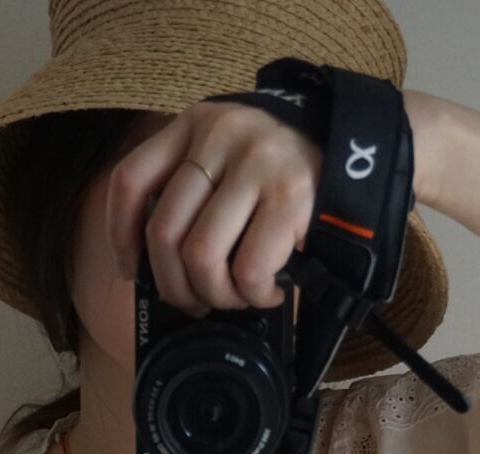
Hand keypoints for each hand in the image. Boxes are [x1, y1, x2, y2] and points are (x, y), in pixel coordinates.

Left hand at [107, 100, 323, 318]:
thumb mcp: (228, 161)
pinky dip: (253, 295)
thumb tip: (154, 268)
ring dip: (217, 295)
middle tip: (196, 302)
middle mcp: (221, 136)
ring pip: (201, 256)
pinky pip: (248, 270)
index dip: (121, 236)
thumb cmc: (280, 174)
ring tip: (237, 297)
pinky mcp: (290, 197)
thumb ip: (191, 193)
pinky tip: (268, 291)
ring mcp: (256, 164)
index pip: (130, 180)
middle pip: (163, 232)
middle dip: (175, 286)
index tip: (132, 270)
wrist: (359, 153)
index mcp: (194, 125)